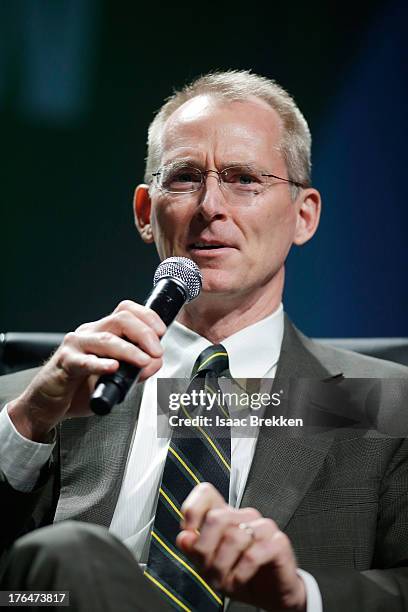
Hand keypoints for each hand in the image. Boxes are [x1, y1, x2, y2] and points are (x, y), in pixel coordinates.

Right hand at [8, 300, 165, 440]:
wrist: (47, 402)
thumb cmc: (78, 387)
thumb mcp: (115, 378)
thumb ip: (136, 370)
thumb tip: (155, 363)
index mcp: (102, 332)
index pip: (127, 311)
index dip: (148, 317)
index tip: (161, 331)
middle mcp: (89, 333)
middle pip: (120, 319)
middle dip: (144, 334)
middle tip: (157, 351)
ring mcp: (76, 346)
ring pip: (105, 339)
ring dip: (129, 350)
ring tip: (143, 361)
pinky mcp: (65, 364)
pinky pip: (83, 361)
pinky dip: (100, 364)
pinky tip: (112, 368)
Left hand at [176, 483, 305, 611]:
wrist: (271, 595)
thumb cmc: (240, 575)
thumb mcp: (210, 566)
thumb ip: (195, 550)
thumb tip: (184, 537)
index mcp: (226, 515)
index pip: (206, 492)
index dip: (193, 509)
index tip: (189, 533)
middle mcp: (245, 516)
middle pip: (216, 518)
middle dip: (206, 550)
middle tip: (207, 571)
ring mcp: (263, 527)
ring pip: (233, 537)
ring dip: (222, 567)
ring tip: (223, 581)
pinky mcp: (278, 543)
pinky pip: (253, 555)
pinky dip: (240, 574)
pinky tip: (238, 581)